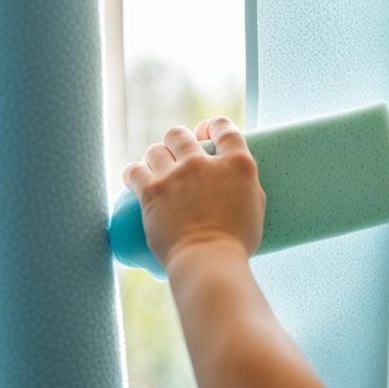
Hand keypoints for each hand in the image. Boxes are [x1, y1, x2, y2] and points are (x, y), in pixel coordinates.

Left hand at [121, 116, 265, 270]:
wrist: (209, 261)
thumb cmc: (236, 243)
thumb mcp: (255, 208)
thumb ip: (243, 186)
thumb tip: (232, 180)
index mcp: (237, 165)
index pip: (224, 127)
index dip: (213, 126)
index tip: (206, 134)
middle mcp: (204, 163)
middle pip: (181, 134)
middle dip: (177, 142)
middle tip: (179, 157)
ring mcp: (176, 174)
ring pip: (156, 149)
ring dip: (157, 158)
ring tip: (159, 172)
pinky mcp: (152, 190)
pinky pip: (133, 170)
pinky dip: (133, 173)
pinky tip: (135, 179)